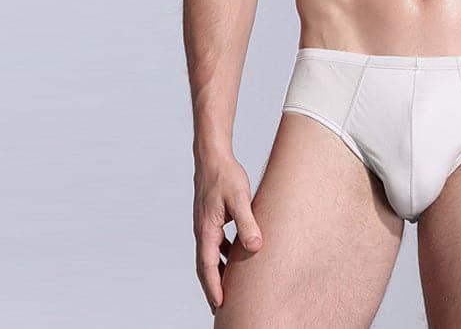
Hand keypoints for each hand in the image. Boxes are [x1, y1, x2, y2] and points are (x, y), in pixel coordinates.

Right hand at [193, 154, 262, 314]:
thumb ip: (247, 222)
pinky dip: (222, 255)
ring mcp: (205, 224)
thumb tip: (255, 246)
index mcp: (206, 229)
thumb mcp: (240, 199)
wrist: (213, 157)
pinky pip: (215, 243)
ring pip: (209, 255)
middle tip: (220, 306)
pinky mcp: (210, 217)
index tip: (219, 304)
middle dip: (212, 286)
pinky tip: (235, 255)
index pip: (208, 266)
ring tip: (227, 286)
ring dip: (217, 271)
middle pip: (205, 265)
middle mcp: (202, 230)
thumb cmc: (225, 175)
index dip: (213, 286)